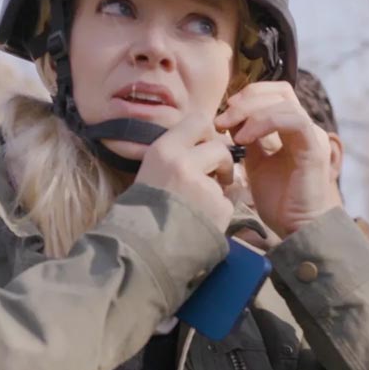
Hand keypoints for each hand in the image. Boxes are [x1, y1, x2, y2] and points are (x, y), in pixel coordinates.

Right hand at [135, 114, 235, 232]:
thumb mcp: (151, 171)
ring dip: (218, 190)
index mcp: (164, 150)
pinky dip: (219, 213)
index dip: (207, 134)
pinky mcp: (218, 208)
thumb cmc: (141, 212)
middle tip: (218, 176)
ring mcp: (203, 186)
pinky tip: (202, 223)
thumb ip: (176, 156)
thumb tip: (203, 147)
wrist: (141, 249)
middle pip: (219, 148)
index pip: (198, 121)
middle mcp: (184, 162)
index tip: (206, 147)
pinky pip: (227, 203)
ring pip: (224, 179)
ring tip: (200, 207)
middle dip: (223, 161)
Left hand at [215, 81, 341, 236]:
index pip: (275, 94)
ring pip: (284, 103)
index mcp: (293, 129)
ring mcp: (313, 136)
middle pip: (280, 91)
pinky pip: (293, 121)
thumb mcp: (255, 163)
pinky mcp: (314, 148)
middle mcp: (306, 127)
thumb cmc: (278, 200)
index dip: (249, 95)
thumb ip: (248, 139)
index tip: (224, 113)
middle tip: (222, 119)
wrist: (296, 227)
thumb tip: (229, 120)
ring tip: (230, 131)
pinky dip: (265, 123)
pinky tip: (245, 139)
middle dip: (246, 100)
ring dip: (251, 111)